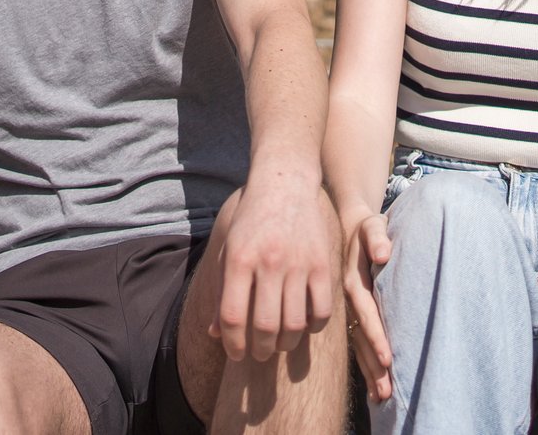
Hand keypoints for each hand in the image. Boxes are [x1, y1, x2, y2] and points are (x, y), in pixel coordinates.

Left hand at [209, 179, 337, 363]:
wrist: (284, 184)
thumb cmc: (250, 221)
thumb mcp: (227, 250)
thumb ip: (220, 292)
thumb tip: (214, 334)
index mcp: (239, 259)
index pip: (232, 316)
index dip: (232, 344)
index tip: (235, 353)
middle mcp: (268, 262)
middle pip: (264, 326)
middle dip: (259, 350)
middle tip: (258, 352)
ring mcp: (298, 263)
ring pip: (293, 324)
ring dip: (285, 344)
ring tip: (279, 343)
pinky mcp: (322, 263)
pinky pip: (321, 310)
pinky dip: (313, 327)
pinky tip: (304, 325)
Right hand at [340, 211, 393, 401]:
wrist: (351, 226)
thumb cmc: (367, 227)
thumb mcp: (372, 225)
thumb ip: (378, 237)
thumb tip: (383, 254)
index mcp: (353, 281)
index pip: (367, 312)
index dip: (376, 335)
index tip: (387, 357)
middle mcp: (349, 301)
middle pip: (360, 337)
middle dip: (373, 365)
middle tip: (386, 391)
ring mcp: (350, 310)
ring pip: (358, 344)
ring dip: (370, 370)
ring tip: (382, 396)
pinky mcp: (354, 314)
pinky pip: (358, 341)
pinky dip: (365, 362)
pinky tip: (373, 383)